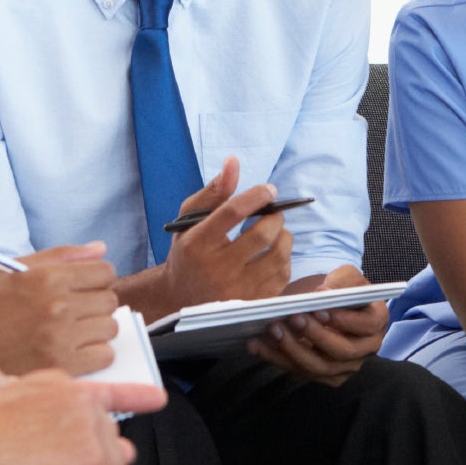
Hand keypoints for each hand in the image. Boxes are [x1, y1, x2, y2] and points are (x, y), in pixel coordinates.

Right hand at [0, 245, 119, 375]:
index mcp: (47, 278)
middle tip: (73, 314)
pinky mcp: (62, 365)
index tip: (85, 290)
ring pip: (110, 327)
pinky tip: (72, 351)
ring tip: (70, 333)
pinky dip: (94, 355)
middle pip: (110, 300)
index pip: (105, 272)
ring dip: (95, 331)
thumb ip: (61, 256)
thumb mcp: (15, 271)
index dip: (96, 281)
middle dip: (95, 306)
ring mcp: (61, 336)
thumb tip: (101, 249)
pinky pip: (105, 355)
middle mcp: (57, 305)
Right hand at [158, 159, 291, 313]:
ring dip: (284, 237)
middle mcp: (217, 268)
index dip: (256, 196)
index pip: (233, 212)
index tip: (269, 190)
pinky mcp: (252, 302)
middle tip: (273, 214)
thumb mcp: (190, 220)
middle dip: (275, 218)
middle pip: (262, 234)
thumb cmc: (188, 252)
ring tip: (275, 232)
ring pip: (278, 255)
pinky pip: (282, 275)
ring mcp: (236, 289)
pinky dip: (284, 259)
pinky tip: (273, 254)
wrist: (181, 298)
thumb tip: (234, 162)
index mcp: (198, 243)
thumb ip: (214, 191)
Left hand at [250, 263, 386, 386]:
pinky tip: (258, 346)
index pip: (366, 326)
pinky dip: (278, 360)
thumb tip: (324, 292)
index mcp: (376, 321)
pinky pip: (302, 373)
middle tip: (292, 318)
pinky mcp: (324, 375)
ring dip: (293, 350)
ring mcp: (346, 366)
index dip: (344, 321)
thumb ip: (341, 280)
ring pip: (320, 367)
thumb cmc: (340, 289)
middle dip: (315, 336)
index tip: (319, 310)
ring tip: (272, 331)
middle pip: (342, 351)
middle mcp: (366, 348)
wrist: (329, 306)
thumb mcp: (345, 276)